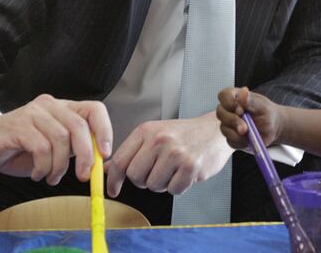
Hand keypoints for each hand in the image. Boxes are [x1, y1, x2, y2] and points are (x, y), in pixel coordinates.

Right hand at [0, 94, 112, 184]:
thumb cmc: (19, 147)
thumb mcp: (54, 148)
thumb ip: (74, 149)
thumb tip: (98, 161)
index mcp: (63, 108)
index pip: (94, 109)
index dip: (105, 130)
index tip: (106, 153)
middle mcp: (50, 105)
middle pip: (79, 126)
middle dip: (86, 155)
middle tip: (83, 176)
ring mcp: (33, 113)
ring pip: (61, 139)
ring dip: (60, 166)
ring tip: (51, 177)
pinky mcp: (17, 125)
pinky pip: (41, 147)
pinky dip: (43, 166)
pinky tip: (38, 174)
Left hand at [105, 112, 233, 196]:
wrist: (215, 130)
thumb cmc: (183, 134)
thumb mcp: (154, 135)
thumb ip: (131, 152)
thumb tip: (106, 169)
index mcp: (146, 130)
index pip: (120, 160)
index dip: (114, 179)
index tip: (112, 189)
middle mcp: (159, 140)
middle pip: (135, 177)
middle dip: (144, 181)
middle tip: (157, 171)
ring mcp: (175, 153)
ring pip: (154, 186)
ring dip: (163, 183)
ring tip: (173, 169)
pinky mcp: (191, 166)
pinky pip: (174, 190)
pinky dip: (179, 186)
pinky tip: (185, 172)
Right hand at [216, 87, 282, 148]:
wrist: (273, 128)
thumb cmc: (267, 113)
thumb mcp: (262, 106)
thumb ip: (251, 100)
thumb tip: (243, 92)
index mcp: (235, 97)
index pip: (223, 96)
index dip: (228, 103)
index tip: (240, 109)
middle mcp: (228, 110)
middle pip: (220, 113)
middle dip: (233, 121)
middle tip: (245, 127)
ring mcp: (228, 124)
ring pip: (224, 128)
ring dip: (237, 133)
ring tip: (250, 133)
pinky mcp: (231, 137)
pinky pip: (230, 140)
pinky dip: (240, 142)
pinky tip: (248, 139)